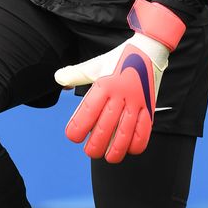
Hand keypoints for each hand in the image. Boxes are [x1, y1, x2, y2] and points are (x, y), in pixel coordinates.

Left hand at [54, 0, 184, 162]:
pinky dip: (137, 143)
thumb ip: (76, 73)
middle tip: (90, 151)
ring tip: (108, 157)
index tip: (73, 137)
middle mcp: (121, 94)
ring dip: (116, 149)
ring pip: (125, 132)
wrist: (149, 50)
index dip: (78, 128)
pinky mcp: (149, 106)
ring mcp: (137, 101)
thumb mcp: (95, 65)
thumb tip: (58, 79)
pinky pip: (145, 129)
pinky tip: (129, 150)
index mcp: (105, 84)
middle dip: (96, 145)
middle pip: (105, 127)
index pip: (88, 112)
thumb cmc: (118, 60)